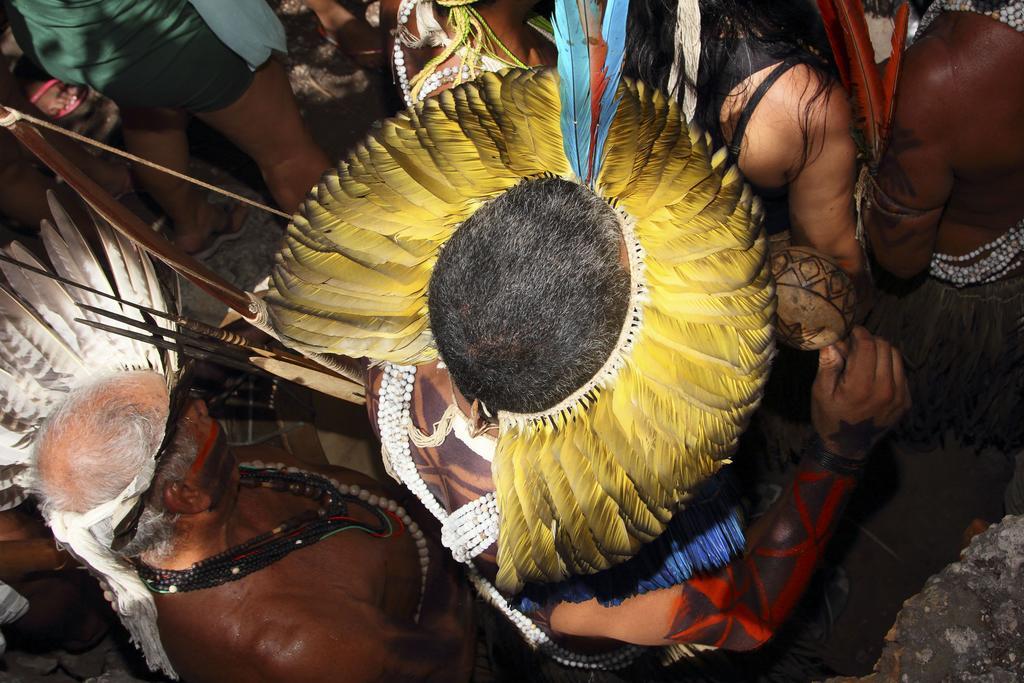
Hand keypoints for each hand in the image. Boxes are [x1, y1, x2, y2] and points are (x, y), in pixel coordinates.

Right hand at [810, 327, 910, 458]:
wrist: (848, 447)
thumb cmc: (830, 417)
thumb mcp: (820, 391)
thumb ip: (828, 364)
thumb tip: (833, 340)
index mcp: (861, 386)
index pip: (868, 345)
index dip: (859, 333)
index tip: (851, 332)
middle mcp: (885, 389)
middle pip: (885, 347)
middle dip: (870, 340)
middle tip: (856, 345)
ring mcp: (899, 396)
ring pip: (896, 357)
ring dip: (882, 351)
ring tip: (867, 357)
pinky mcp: (906, 401)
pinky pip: (901, 372)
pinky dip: (889, 366)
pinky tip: (875, 373)